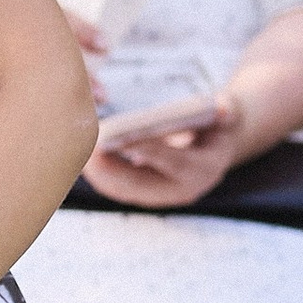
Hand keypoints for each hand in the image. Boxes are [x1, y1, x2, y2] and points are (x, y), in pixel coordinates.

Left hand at [79, 90, 242, 210]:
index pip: (172, 161)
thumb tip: (222, 106)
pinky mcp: (146, 194)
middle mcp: (183, 190)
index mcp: (204, 170)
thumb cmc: (220, 123)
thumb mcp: (229, 114)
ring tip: (74, 151)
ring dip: (97, 173)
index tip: (121, 138)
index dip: (147, 150)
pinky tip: (79, 155)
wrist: (218, 146)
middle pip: (139, 183)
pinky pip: (118, 188)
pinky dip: (98, 174)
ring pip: (123, 189)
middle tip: (85, 148)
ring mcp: (163, 196)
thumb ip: (228, 110)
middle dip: (110, 168)